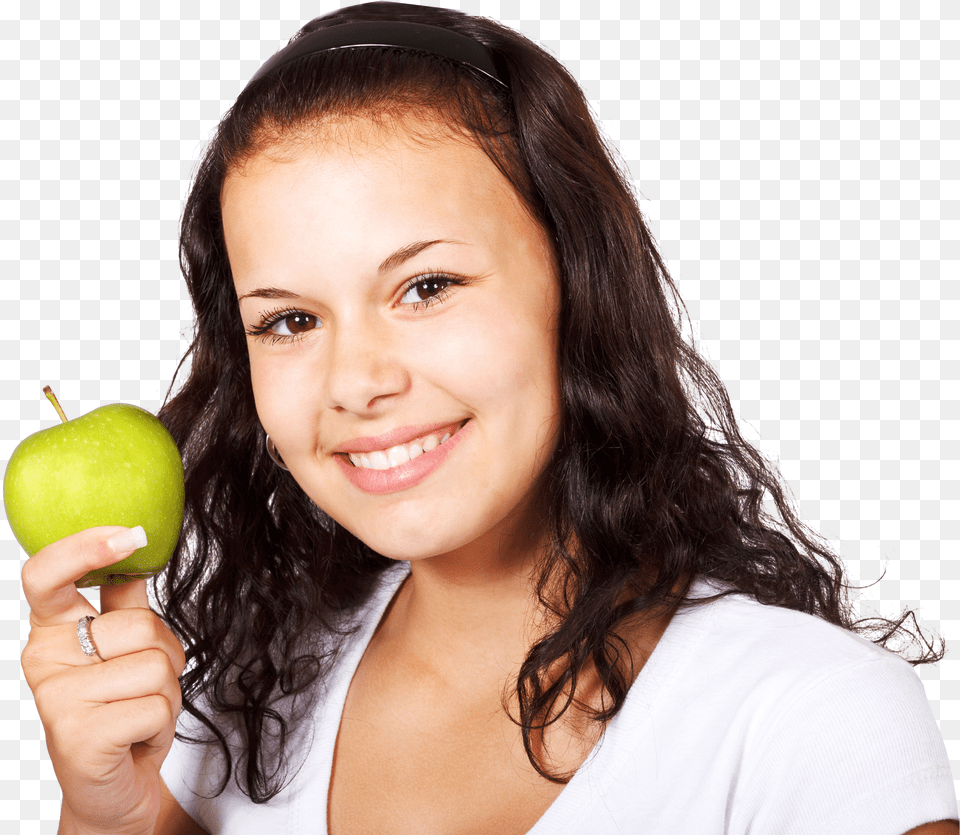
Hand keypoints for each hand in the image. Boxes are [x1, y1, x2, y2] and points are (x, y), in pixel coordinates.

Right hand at [20, 526, 185, 834]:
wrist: (114, 787)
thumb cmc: (123, 711)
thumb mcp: (125, 649)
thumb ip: (126, 601)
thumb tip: (138, 545)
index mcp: (52, 631)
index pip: (46, 575)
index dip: (85, 548)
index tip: (128, 534)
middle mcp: (44, 660)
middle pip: (139, 624)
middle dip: (163, 655)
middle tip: (142, 687)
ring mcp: (57, 700)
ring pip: (155, 665)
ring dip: (166, 692)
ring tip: (138, 712)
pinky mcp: (79, 737)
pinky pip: (157, 704)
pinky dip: (162, 724)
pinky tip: (135, 738)